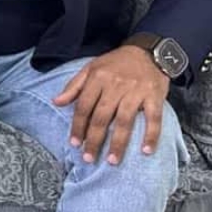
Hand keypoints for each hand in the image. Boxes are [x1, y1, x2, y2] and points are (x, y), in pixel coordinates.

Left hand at [54, 46, 169, 165]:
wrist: (148, 51)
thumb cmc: (116, 62)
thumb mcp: (91, 68)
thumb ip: (74, 86)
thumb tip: (56, 102)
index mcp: (97, 79)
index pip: (84, 107)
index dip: (78, 126)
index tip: (74, 143)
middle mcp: (115, 86)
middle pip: (102, 117)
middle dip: (94, 140)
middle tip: (89, 158)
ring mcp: (136, 92)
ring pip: (124, 121)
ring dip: (118, 143)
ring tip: (112, 160)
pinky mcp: (154, 96)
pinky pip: (153, 119)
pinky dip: (151, 135)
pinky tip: (146, 151)